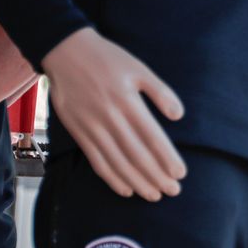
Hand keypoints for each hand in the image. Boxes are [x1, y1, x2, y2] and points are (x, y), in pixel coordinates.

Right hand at [42, 28, 186, 200]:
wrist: (66, 52)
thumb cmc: (108, 59)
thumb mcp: (140, 68)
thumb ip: (161, 92)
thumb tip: (179, 116)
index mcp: (128, 101)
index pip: (152, 137)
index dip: (167, 158)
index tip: (180, 173)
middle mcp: (110, 118)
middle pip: (136, 154)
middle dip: (156, 175)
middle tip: (174, 190)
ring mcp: (92, 127)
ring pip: (117, 162)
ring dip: (137, 181)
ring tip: (154, 195)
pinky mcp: (79, 133)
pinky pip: (96, 161)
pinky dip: (111, 178)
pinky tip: (126, 189)